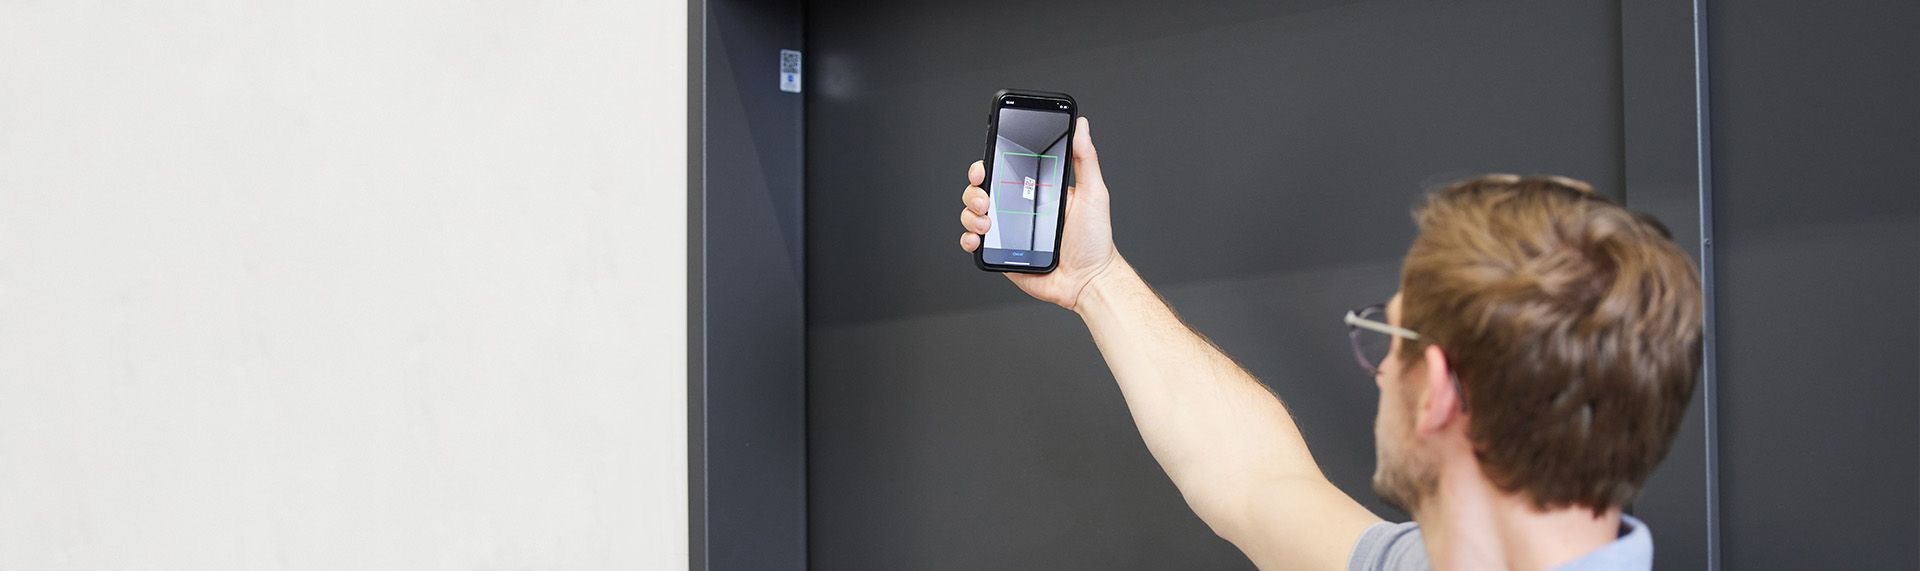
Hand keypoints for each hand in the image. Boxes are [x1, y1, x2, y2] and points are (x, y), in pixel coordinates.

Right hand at [959, 116, 1118, 310]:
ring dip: (970, 215)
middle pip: (981, 191)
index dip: (987, 165)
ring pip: (972, 214)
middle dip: (974, 191)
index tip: (984, 167)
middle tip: (986, 199)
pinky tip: (977, 239)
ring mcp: (1007, 232)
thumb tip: (1081, 125)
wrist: (1089, 280)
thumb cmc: (1095, 240)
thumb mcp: (1093, 192)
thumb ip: (1085, 158)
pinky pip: (974, 244)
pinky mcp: (1001, 254)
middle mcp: (1018, 209)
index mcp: (1035, 191)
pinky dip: (968, 239)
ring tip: (986, 224)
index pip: (1003, 170)